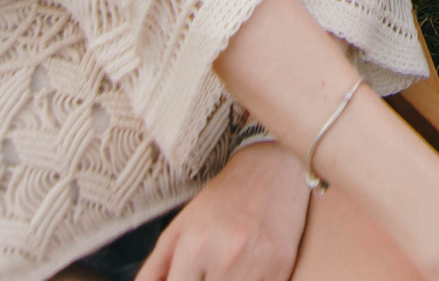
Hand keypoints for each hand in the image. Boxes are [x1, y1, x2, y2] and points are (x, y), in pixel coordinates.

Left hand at [137, 140, 306, 280]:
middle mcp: (227, 254)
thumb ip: (155, 268)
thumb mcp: (179, 228)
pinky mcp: (282, 267)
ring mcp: (258, 263)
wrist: (272, 169)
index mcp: (195, 244)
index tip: (186, 277)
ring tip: (224, 270)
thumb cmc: (221, 200)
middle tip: (205, 272)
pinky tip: (245, 271)